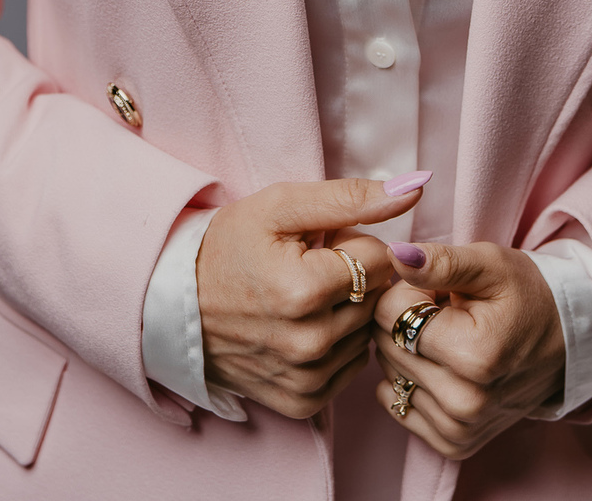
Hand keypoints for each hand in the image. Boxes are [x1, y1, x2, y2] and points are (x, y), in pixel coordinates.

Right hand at [196, 174, 428, 417]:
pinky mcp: (301, 403)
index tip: (319, 242)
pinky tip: (306, 327)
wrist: (176, 303)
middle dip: (354, 275)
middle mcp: (309, 344)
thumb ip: (351, 196)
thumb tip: (415, 187)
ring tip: (306, 296)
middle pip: (376, 298)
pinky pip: (350, 368)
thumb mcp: (282, 205)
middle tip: (311, 266)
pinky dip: (338, 346)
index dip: (353, 242)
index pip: (379, 260)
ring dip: (348, 311)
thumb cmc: (230, 245)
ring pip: (367, 332)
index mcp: (305, 290)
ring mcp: (306, 379)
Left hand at [373, 240, 565, 459]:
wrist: (566, 341)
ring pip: (389, 376)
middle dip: (406, 319)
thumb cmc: (526, 294)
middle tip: (445, 312)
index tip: (437, 290)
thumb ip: (441, 261)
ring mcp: (462, 428)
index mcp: (474, 355)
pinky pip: (400, 407)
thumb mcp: (490, 264)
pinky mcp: (457, 443)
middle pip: (387, 346)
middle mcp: (466, 402)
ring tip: (448, 337)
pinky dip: (409, 383)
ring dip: (408, 350)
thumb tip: (395, 256)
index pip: (391, 313)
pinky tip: (438, 366)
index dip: (408, 290)